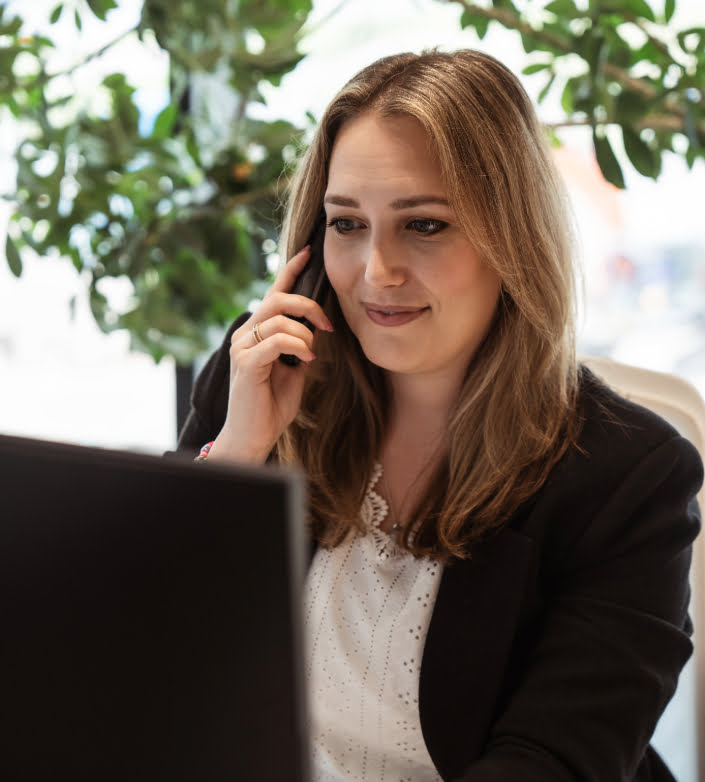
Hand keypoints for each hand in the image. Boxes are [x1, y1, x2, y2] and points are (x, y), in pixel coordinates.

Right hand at [207, 246, 333, 463]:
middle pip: (277, 299)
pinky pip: (275, 341)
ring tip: (313, 351)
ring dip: (305, 332)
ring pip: (277, 318)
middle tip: (327, 325)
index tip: (308, 253)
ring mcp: (241, 348)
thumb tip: (315, 331)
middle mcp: (244, 335)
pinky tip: (306, 359)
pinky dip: (297, 345)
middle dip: (307, 305)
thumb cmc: (271, 406)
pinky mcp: (245, 363)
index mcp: (256, 333)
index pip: (274, 293)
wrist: (253, 437)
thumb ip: (299, 348)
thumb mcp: (293, 372)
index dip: (291, 272)